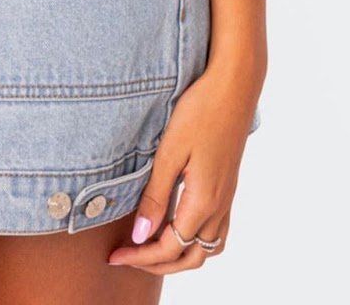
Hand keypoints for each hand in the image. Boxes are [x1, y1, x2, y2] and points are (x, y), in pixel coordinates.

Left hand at [106, 66, 259, 273]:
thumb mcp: (170, 152)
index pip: (170, 247)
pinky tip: (178, 225)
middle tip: (127, 257)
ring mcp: (227, 197)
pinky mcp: (228, 185)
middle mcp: (219, 205)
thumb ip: (156, 196)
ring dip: (180, 256)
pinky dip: (196, 240)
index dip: (140, 256)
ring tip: (151, 247)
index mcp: (203, 201)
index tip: (115, 255)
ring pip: (208, 248)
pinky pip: (217, 231)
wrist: (234, 85)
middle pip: (191, 258)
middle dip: (158, 264)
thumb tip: (140, 235)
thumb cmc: (201, 111)